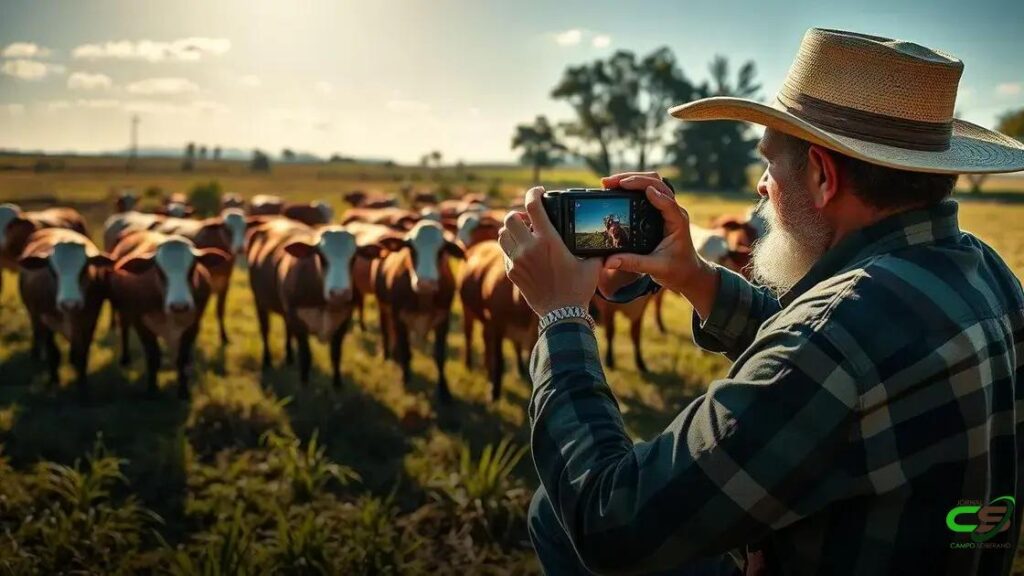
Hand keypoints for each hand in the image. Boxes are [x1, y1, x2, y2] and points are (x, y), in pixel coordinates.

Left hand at [499, 186, 602, 316]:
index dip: (533, 193)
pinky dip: (512, 248)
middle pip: (510, 218)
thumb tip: (605, 239)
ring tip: (523, 233)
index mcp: (549, 241)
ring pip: (503, 235)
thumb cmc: (578, 289)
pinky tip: (524, 252)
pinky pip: (505, 252)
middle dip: (518, 214)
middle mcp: (529, 248)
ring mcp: (517, 261)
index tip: (538, 192)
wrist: (561, 314)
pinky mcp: (512, 272)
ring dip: (511, 230)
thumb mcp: (591, 265)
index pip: (533, 206)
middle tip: (528, 218)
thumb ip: (593, 248)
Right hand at [601, 172, 718, 316]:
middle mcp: (674, 210)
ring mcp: (668, 208)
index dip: (647, 191)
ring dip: (631, 179)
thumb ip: (633, 263)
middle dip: (633, 179)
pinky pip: (648, 191)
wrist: (689, 272)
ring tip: (609, 183)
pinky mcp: (660, 210)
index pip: (666, 200)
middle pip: (656, 183)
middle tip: (609, 183)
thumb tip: (609, 261)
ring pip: (652, 182)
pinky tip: (617, 189)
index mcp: (678, 222)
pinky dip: (633, 187)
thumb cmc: (677, 270)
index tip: (627, 186)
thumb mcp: (655, 268)